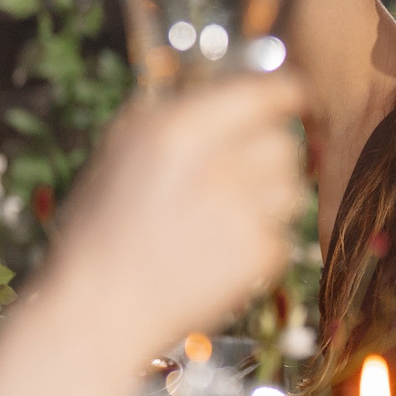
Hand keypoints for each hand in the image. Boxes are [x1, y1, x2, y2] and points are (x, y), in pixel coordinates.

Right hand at [39, 72, 306, 357]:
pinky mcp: (261, 254)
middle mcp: (218, 164)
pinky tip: (218, 254)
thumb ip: (179, 111)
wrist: (101, 309)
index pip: (265, 92)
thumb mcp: (123, 148)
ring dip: (270, 199)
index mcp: (180, 129)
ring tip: (222, 219)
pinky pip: (284, 233)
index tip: (291, 97)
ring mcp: (245, 212)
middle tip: (237, 177)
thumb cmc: (104, 226)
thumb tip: (236, 87)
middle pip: (285, 140)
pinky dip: (260, 242)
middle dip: (269, 154)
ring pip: (294, 187)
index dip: (284, 94)